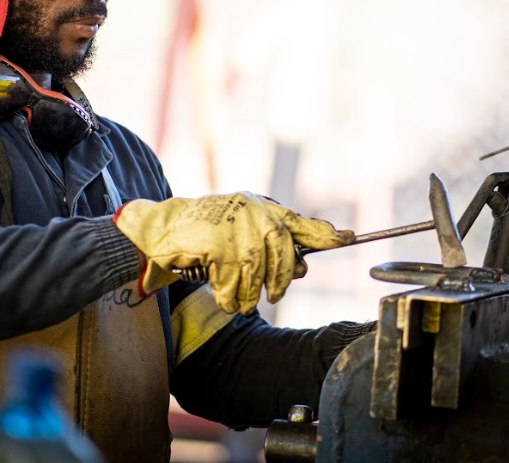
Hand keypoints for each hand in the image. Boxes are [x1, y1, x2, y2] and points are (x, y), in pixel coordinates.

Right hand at [114, 192, 353, 314]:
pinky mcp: (215, 241)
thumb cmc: (204, 235)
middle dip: (279, 278)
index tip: (347, 239)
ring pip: (256, 269)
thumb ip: (272, 249)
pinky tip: (223, 296)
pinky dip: (229, 295)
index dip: (323, 234)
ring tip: (240, 300)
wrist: (161, 228)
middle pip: (282, 251)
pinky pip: (231, 280)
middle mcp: (251, 211)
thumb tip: (303, 268)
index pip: (298, 222)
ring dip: (248, 292)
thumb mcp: (242, 236)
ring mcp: (233, 224)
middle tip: (273, 296)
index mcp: (260, 208)